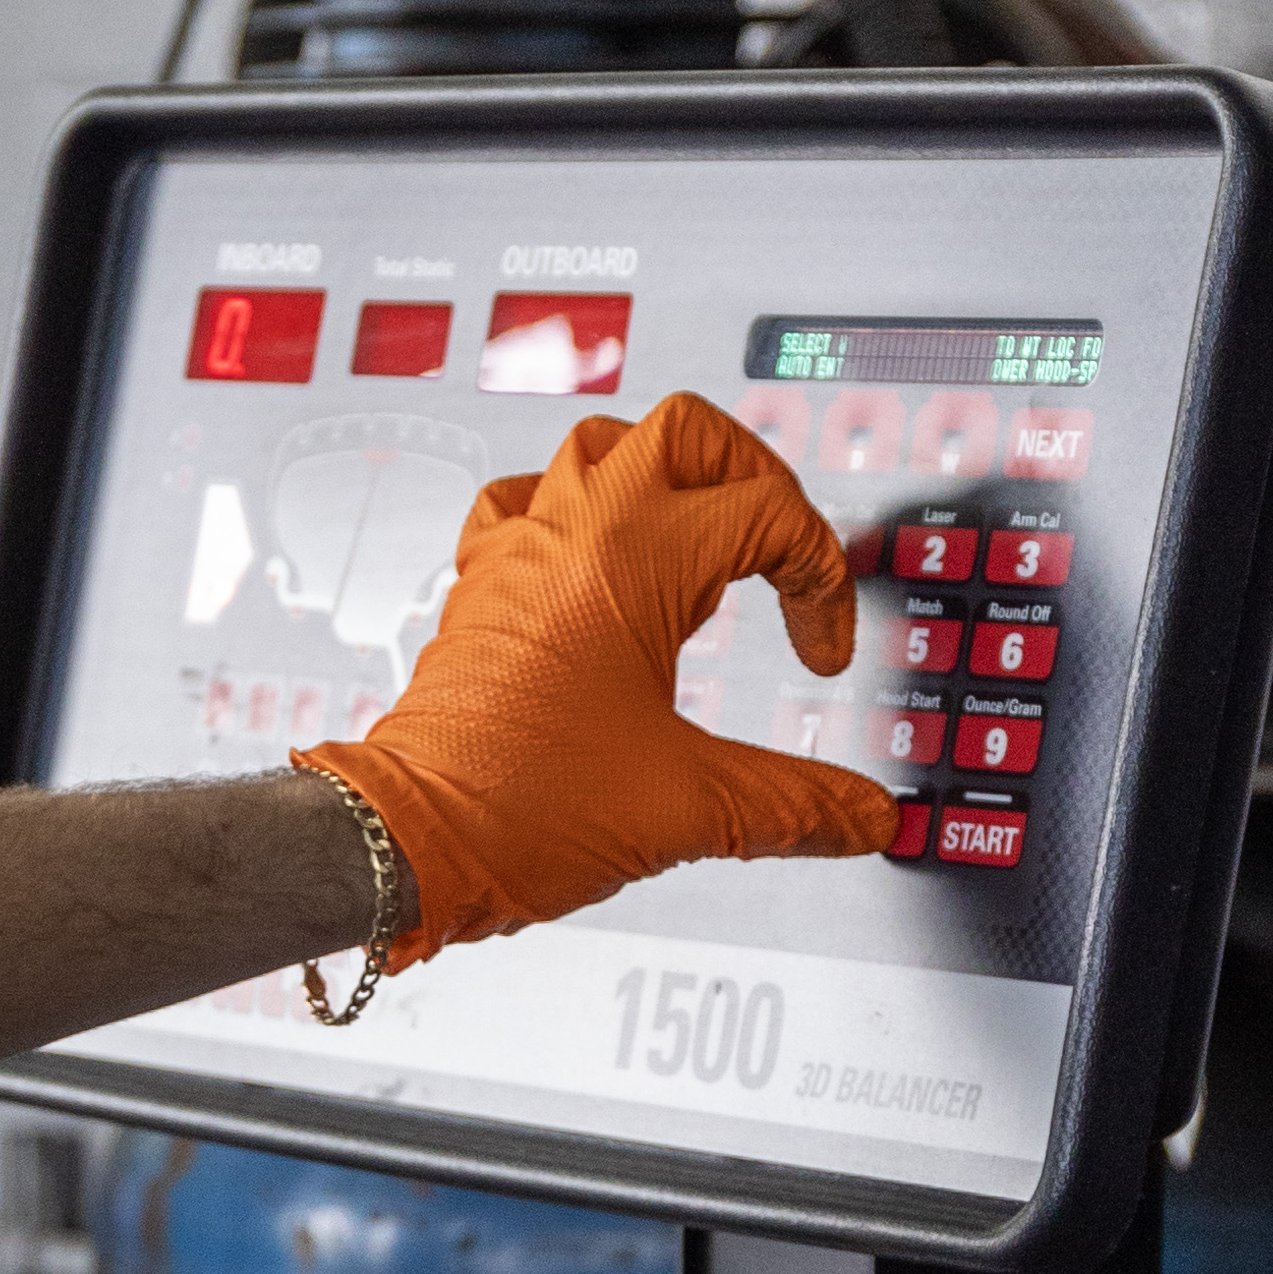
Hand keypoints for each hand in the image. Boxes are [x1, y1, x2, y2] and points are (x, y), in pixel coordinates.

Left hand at [300, 390, 897, 958]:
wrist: (406, 842)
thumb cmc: (514, 808)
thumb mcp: (689, 808)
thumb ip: (797, 805)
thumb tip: (866, 817)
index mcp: (632, 558)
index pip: (768, 514)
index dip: (820, 581)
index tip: (818, 654)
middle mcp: (571, 532)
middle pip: (687, 432)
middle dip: (755, 476)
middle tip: (783, 541)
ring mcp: (519, 550)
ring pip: (602, 447)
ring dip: (667, 476)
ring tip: (706, 534)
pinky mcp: (482, 586)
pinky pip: (529, 502)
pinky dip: (581, 514)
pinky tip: (601, 563)